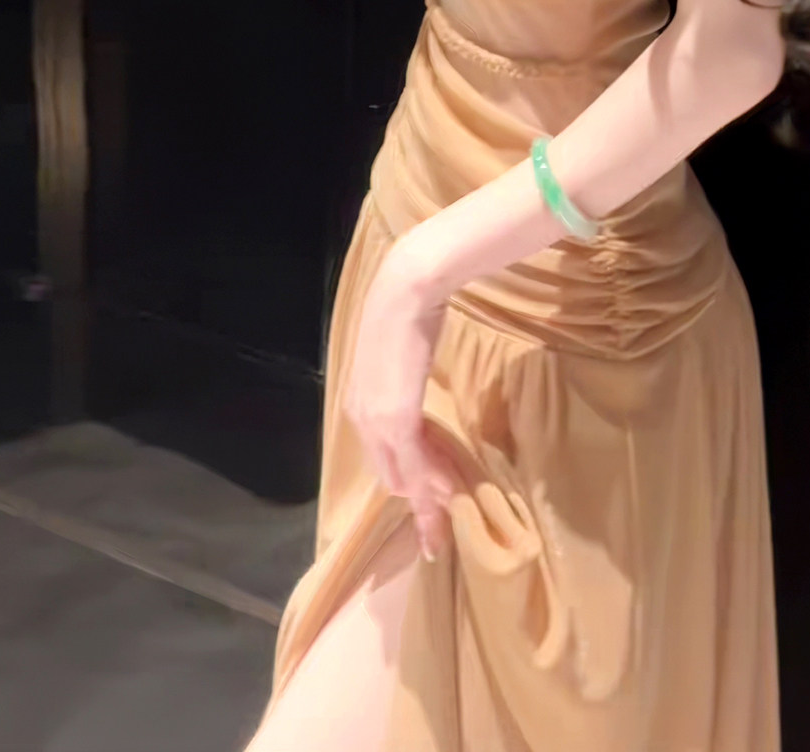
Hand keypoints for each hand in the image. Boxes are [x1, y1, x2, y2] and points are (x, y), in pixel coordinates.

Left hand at [342, 235, 457, 561]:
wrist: (406, 291)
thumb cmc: (407, 313)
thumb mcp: (399, 355)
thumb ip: (402, 379)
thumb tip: (415, 386)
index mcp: (360, 404)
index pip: (384, 456)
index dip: (411, 477)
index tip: (435, 495)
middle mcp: (362, 419)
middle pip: (390, 475)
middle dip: (419, 500)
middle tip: (445, 519)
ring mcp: (377, 422)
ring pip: (402, 476)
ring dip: (428, 496)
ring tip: (449, 515)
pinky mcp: (397, 420)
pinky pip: (415, 465)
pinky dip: (430, 484)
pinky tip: (449, 492)